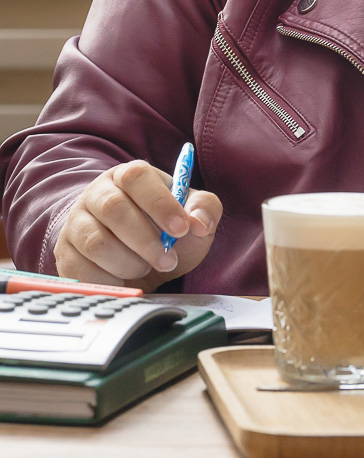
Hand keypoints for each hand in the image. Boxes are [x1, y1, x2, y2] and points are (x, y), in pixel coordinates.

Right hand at [53, 161, 221, 288]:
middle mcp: (97, 193)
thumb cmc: (166, 230)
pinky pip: (80, 269)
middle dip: (146, 241)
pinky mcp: (64, 252)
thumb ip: (205, 210)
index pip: (137, 177)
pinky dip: (109, 281)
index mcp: (130, 176)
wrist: (135, 257)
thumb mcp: (192, 216)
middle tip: (167, 260)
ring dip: (128, 263)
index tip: (182, 229)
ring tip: (145, 268)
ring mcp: (76, 222)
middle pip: (113, 209)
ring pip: (96, 242)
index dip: (160, 203)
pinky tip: (125, 281)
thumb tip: (199, 222)